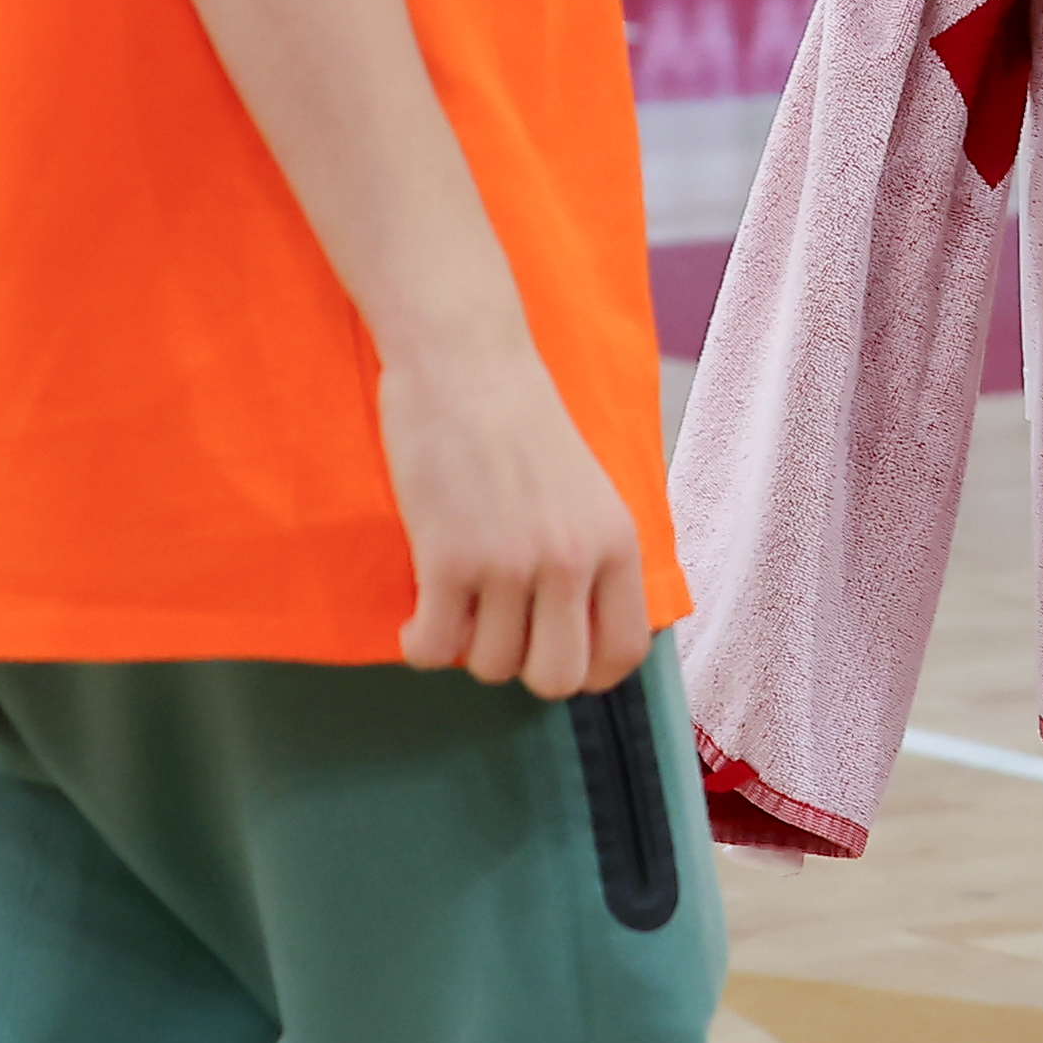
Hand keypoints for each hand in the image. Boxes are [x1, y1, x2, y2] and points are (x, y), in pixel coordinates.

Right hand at [380, 339, 651, 693]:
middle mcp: (572, 560)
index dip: (588, 670)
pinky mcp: (447, 559)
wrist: (466, 363)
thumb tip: (580, 627)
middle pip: (557, 678)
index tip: (552, 654)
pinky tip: (417, 616)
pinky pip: (431, 649)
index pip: (624, 650)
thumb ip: (591, 556)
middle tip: (498, 631)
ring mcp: (510, 563)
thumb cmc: (520, 421)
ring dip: (466, 644)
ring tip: (456, 602)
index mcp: (617, 543)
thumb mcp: (588, 491)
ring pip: (489, 666)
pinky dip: (418, 644)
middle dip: (523, 667)